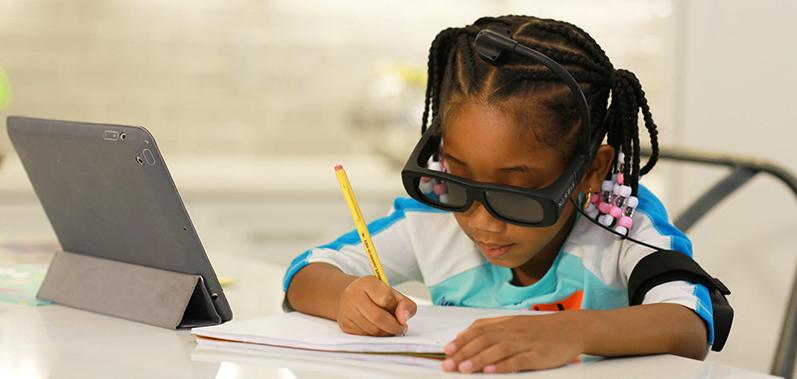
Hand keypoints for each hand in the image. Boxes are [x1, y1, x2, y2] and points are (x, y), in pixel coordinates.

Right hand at [335, 276, 416, 336]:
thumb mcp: (393, 294)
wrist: (352, 297)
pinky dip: (377, 336)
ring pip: (372, 330)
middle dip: (394, 327)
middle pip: (378, 317)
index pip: (386, 299)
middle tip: (401, 329)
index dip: (397, 309)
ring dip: (386, 333)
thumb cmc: (376, 296)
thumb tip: (403, 319)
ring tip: (390, 328)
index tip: (401, 312)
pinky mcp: (345, 325)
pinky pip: (366, 336)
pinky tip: (378, 329)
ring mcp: (347, 311)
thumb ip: (405, 304)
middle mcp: (353, 295)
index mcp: (368, 282)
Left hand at [442, 313, 584, 372]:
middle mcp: (512, 332)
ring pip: (497, 351)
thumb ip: (490, 328)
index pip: (478, 331)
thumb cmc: (539, 329)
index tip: (447, 350)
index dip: (461, 340)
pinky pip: (518, 361)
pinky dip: (503, 366)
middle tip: (448, 365)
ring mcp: (524, 343)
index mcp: (505, 324)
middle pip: (483, 341)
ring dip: (478, 360)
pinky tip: (492, 371)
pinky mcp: (537, 356)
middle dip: (463, 354)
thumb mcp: (513, 323)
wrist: (571, 328)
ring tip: (464, 369)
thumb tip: (464, 335)